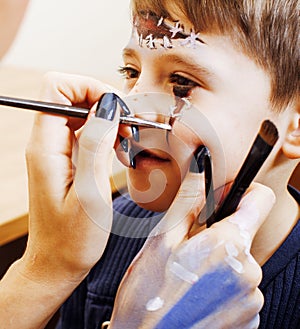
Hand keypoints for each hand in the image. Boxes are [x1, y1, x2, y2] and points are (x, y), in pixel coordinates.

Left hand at [23, 72, 119, 279]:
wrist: (56, 263)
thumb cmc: (71, 239)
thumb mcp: (89, 193)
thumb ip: (96, 145)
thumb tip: (107, 106)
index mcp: (46, 147)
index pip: (57, 87)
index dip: (88, 88)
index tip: (116, 108)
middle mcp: (47, 143)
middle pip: (72, 96)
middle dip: (105, 103)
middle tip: (129, 128)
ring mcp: (57, 150)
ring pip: (83, 113)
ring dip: (109, 120)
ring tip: (128, 141)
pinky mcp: (69, 159)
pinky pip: (87, 132)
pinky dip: (107, 134)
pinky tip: (120, 151)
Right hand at [109, 172, 274, 328]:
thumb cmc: (147, 295)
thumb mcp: (161, 240)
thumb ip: (188, 201)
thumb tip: (201, 172)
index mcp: (228, 246)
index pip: (260, 200)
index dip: (244, 191)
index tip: (223, 197)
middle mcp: (249, 272)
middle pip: (244, 234)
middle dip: (218, 234)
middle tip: (188, 250)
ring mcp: (251, 299)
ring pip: (240, 262)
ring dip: (219, 263)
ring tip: (189, 278)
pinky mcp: (249, 320)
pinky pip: (241, 288)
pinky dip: (223, 286)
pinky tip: (197, 296)